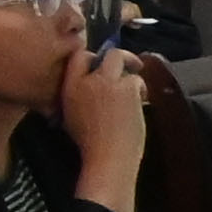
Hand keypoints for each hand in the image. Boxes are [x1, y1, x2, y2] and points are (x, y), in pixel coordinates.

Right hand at [60, 44, 150, 183]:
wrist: (107, 157)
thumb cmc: (89, 144)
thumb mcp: (71, 116)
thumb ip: (77, 96)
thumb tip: (88, 86)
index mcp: (70, 87)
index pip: (79, 56)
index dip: (93, 56)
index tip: (101, 64)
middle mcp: (88, 80)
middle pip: (108, 54)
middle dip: (122, 57)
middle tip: (131, 66)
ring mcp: (109, 82)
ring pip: (126, 66)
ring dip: (133, 78)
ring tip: (136, 95)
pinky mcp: (128, 89)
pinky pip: (137, 81)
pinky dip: (141, 91)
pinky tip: (141, 105)